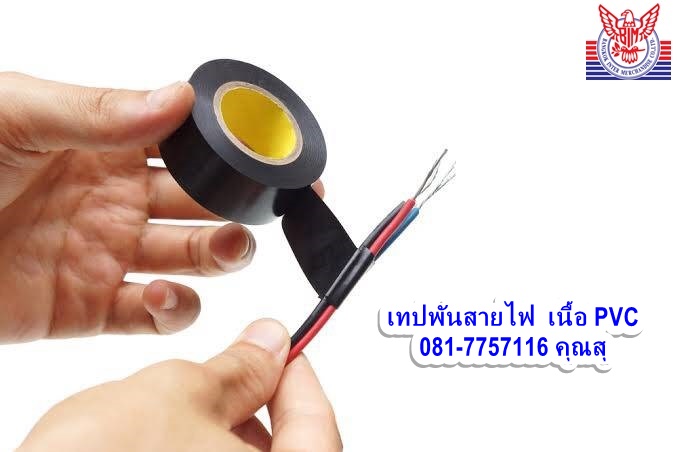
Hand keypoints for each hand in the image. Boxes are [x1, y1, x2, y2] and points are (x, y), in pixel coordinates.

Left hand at [0, 72, 270, 341]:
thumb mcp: (15, 115)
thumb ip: (99, 111)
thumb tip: (179, 97)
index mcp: (107, 146)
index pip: (189, 147)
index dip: (235, 153)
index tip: (272, 160)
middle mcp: (118, 200)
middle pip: (203, 205)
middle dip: (239, 208)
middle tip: (258, 212)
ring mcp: (108, 254)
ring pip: (192, 259)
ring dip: (222, 255)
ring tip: (227, 248)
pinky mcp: (90, 307)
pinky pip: (152, 314)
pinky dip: (173, 310)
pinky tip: (164, 294)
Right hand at [19, 319, 341, 451]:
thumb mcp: (179, 395)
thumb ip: (239, 368)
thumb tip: (270, 343)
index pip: (318, 421)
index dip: (299, 374)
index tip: (281, 348)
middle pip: (291, 451)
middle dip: (261, 405)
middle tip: (238, 371)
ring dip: (228, 435)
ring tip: (190, 408)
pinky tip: (169, 444)